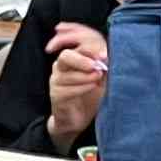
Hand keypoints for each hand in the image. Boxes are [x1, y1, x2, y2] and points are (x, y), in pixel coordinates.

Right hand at [44, 21, 108, 142]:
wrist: (80, 118)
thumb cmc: (92, 94)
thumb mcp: (101, 76)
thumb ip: (102, 63)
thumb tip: (104, 55)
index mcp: (73, 56)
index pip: (74, 42)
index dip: (88, 46)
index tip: (103, 54)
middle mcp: (62, 66)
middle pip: (66, 56)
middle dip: (81, 59)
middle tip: (95, 66)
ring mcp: (56, 80)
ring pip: (66, 74)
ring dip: (85, 76)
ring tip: (97, 79)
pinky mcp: (55, 95)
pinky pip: (66, 89)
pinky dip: (81, 87)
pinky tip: (92, 87)